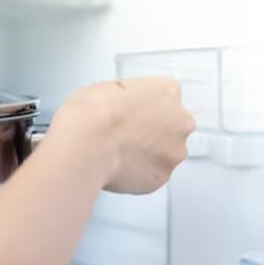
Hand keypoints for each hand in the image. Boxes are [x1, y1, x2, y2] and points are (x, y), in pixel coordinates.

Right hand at [49, 77, 194, 193]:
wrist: (85, 144)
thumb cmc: (91, 114)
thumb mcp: (109, 87)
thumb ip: (130, 98)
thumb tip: (124, 108)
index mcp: (167, 91)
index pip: (165, 97)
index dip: (144, 107)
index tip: (130, 114)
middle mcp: (180, 121)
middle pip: (172, 127)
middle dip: (151, 132)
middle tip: (123, 136)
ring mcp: (173, 152)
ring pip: (164, 154)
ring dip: (146, 154)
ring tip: (116, 153)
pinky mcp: (161, 177)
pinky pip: (151, 176)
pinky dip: (137, 173)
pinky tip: (117, 167)